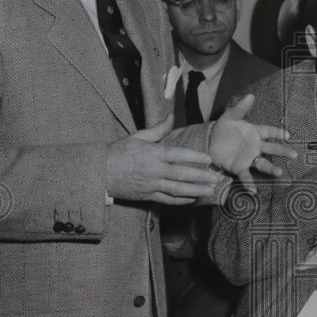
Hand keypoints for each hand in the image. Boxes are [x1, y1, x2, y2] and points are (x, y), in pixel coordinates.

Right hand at [105, 113, 221, 204]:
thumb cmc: (118, 153)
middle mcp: (155, 170)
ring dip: (196, 191)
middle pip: (182, 174)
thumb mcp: (137, 137)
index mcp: (153, 153)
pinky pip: (168, 200)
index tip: (209, 160)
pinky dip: (182, 200)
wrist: (99, 173)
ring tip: (210, 191)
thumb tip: (172, 115)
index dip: (196, 158)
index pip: (179, 155)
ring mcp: (152, 185)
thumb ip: (158, 129)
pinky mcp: (148, 196)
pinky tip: (192, 199)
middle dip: (201, 177)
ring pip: (178, 190)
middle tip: (217, 178)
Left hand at [207, 94, 296, 192]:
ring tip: (279, 172)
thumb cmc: (223, 128)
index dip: (279, 133)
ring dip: (271, 168)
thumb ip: (241, 108)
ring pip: (263, 163)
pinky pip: (246, 176)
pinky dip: (250, 184)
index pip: (270, 132)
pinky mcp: (239, 167)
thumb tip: (251, 95)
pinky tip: (254, 192)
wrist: (209, 142)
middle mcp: (255, 146)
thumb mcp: (230, 116)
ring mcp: (249, 158)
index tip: (288, 135)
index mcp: (255, 132)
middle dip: (283, 151)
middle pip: (272, 148)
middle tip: (294, 154)